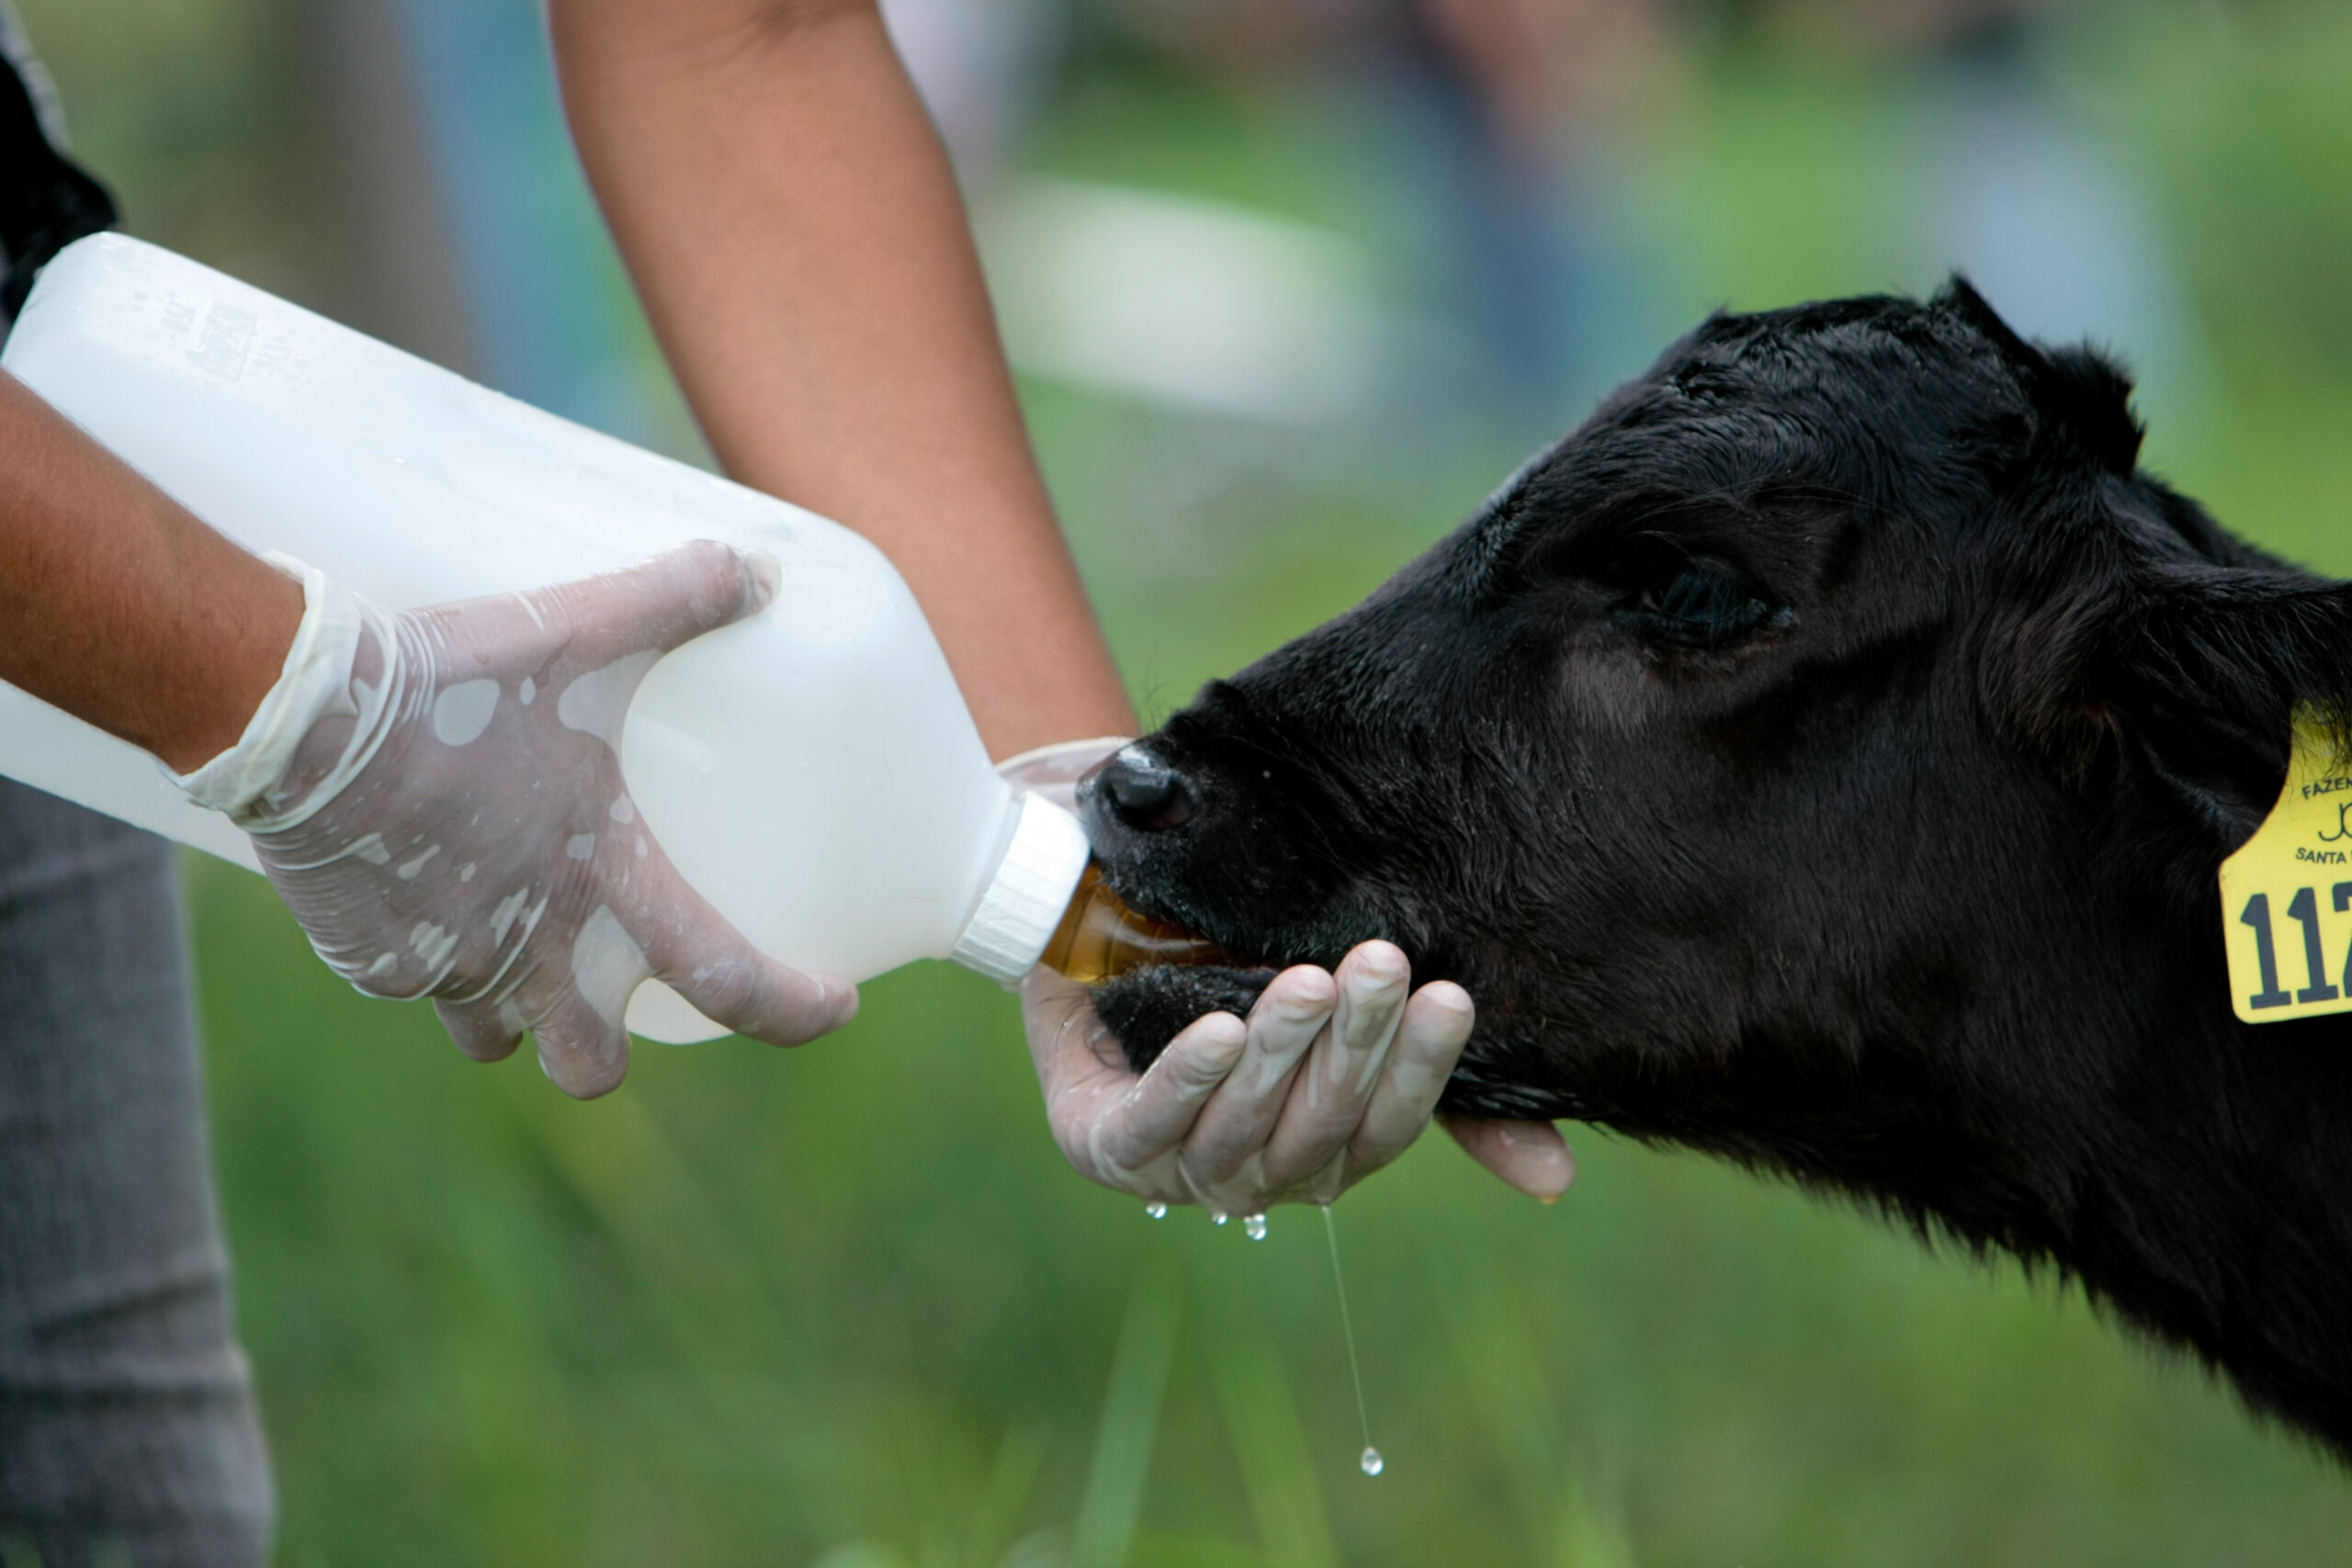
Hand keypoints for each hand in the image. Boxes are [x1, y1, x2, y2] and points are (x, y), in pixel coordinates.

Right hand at [197, 540, 854, 1094]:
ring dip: (512, 1008)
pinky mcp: (365, 958)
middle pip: (591, 1064)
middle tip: (619, 995)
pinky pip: (409, 984)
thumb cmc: (455, 679)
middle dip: (607, 1048)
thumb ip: (677, 599)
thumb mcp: (585, 628)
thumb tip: (759, 570)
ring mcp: (443, 965)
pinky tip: (421, 901)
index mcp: (608, 884)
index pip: (728, 981)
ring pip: (492, 1035)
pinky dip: (424, 958)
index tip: (833, 1006)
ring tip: (513, 946)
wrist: (300, 712)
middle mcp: (532, 949)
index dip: (792, 1009)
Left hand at [1022, 943, 1573, 1210]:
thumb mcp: (1335, 993)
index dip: (1422, 1068)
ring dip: (1279, 1055)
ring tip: (1304, 980)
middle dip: (1355, 1044)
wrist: (1087, 894)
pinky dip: (1190, 1079)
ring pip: (1244, 1128)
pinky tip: (1218, 1030)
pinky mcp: (1101, 1145)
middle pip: (1322, 1124)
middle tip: (1380, 963)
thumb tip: (1560, 1178)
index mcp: (1326, 1147)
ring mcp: (1178, 1167)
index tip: (1451, 995)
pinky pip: (1153, 1123)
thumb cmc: (1223, 947)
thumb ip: (1423, 1059)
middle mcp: (1260, 1171)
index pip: (1391, 1125)